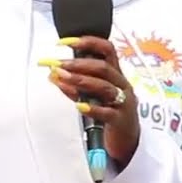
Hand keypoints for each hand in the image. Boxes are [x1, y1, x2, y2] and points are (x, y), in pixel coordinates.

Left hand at [43, 36, 140, 166]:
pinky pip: (107, 112)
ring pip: (104, 86)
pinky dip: (92, 108)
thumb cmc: (111, 113)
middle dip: (78, 63)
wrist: (128, 140)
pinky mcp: (120, 119)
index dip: (88, 42)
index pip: (107, 50)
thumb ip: (74, 86)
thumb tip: (54, 74)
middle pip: (103, 67)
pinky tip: (79, 106)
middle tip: (58, 64)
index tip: (65, 42)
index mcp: (116, 74)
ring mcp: (123, 101)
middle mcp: (121, 84)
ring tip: (62, 79)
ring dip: (81, 81)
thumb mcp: (92, 96)